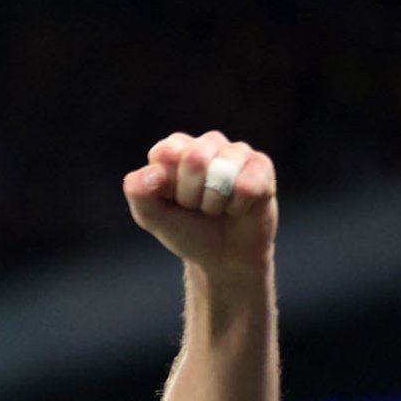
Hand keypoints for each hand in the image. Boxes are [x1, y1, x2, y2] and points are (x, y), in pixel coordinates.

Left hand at [124, 130, 276, 274]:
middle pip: (195, 159)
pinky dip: (238, 207)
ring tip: (216, 208)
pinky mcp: (261, 166)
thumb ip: (139, 193)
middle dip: (191, 196)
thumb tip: (152, 173)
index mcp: (173, 149)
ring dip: (215, 204)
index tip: (172, 200)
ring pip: (223, 172)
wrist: (223, 256)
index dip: (168, 186)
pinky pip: (248, 186)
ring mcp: (236, 152)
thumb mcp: (152, 217)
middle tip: (196, 207)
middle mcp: (205, 144)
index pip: (166, 153)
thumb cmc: (185, 230)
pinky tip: (238, 208)